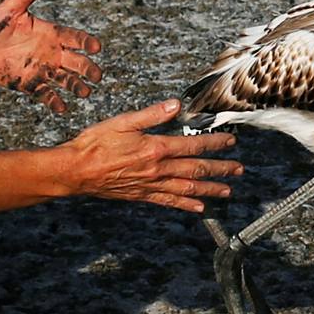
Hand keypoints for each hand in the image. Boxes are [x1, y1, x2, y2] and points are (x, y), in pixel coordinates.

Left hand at [0, 0, 102, 112]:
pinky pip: (48, 95)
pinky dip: (56, 102)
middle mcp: (53, 53)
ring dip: (78, 87)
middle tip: (97, 76)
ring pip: (67, 80)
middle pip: (78, 62)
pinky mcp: (33, 85)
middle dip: (89, 69)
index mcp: (52, 34)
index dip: (87, 43)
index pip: (76, 38)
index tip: (96, 47)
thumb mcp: (11, 7)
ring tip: (85, 93)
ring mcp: (44, 70)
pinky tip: (62, 108)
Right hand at [63, 99, 241, 212]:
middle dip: (220, 169)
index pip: (193, 145)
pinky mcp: (143, 195)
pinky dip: (187, 204)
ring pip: (188, 188)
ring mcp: (151, 185)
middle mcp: (158, 169)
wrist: (75, 171)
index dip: (214, 143)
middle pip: (196, 168)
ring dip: (210, 189)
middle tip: (239, 169)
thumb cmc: (95, 144)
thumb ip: (151, 115)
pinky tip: (200, 207)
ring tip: (227, 191)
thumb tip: (175, 105)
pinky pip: (170, 201)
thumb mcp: (122, 122)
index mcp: (155, 148)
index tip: (230, 141)